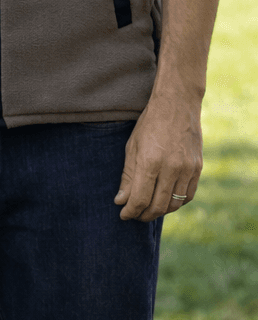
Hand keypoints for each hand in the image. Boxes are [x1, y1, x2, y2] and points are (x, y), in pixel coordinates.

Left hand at [114, 91, 202, 221]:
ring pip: (174, 204)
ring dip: (160, 211)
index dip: (130, 211)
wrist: (177, 104)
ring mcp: (187, 169)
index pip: (140, 199)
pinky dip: (176, 203)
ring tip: (148, 209)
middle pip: (157, 206)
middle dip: (143, 214)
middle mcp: (171, 168)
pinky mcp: (198, 168)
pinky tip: (166, 201)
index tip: (123, 215)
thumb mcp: (132, 146)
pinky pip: (188, 196)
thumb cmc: (150, 123)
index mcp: (150, 161)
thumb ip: (128, 176)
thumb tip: (121, 201)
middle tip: (135, 214)